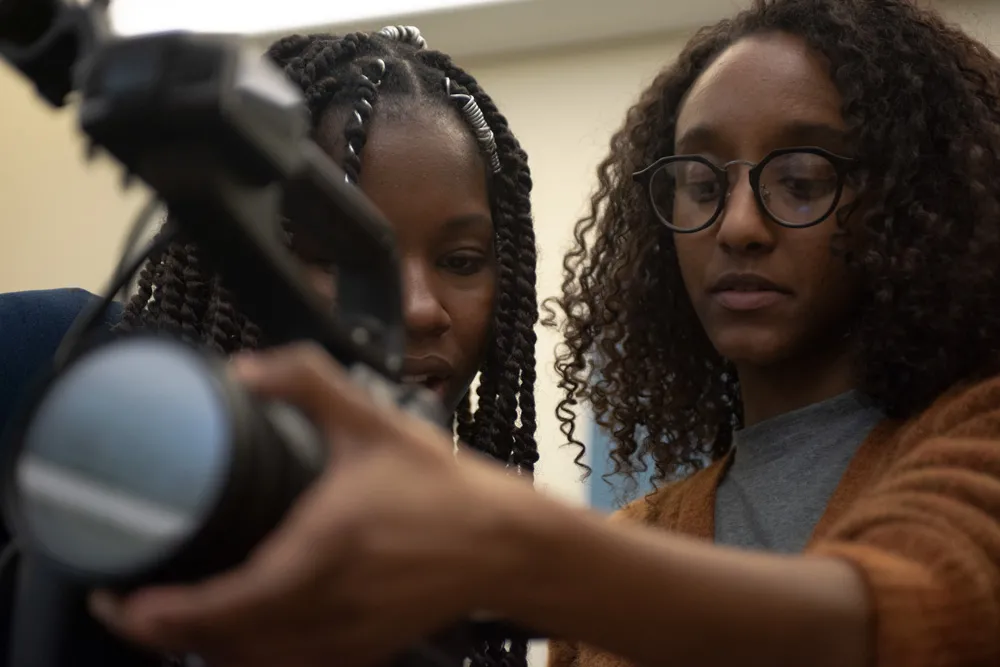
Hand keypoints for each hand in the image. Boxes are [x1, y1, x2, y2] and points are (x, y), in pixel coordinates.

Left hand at [88, 342, 535, 666]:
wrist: (505, 544)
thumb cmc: (443, 489)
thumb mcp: (374, 424)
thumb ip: (308, 383)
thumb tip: (245, 368)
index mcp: (319, 554)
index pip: (221, 608)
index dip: (157, 616)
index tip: (118, 600)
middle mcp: (325, 608)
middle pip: (223, 646)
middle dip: (164, 634)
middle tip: (130, 604)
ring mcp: (345, 638)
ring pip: (255, 664)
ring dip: (206, 649)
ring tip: (173, 620)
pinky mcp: (364, 649)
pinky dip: (253, 659)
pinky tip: (240, 636)